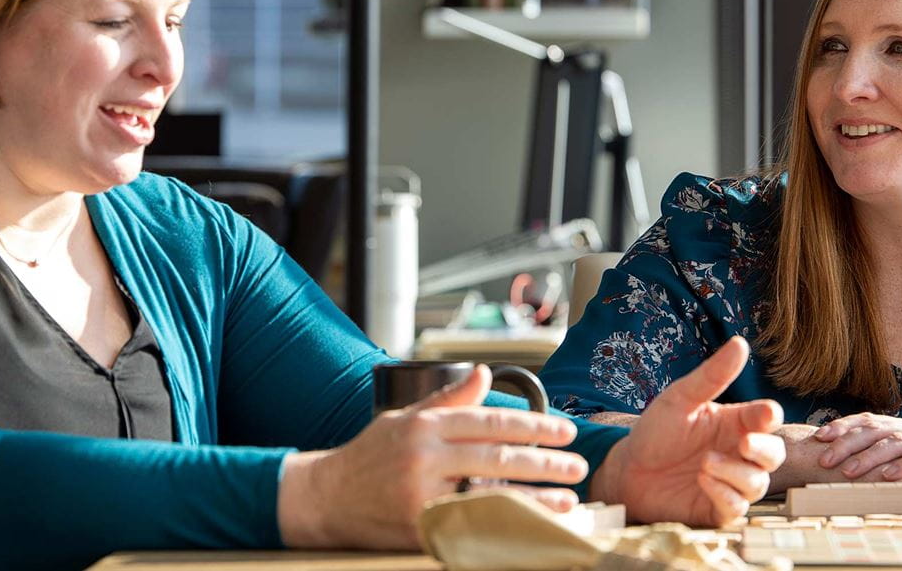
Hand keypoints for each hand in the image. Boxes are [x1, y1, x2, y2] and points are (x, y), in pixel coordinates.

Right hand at [278, 365, 588, 548]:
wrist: (325, 498)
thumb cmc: (370, 455)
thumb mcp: (405, 416)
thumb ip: (448, 398)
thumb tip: (484, 373)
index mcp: (426, 426)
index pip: (491, 422)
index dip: (533, 425)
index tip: (564, 430)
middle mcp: (425, 458)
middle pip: (498, 458)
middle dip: (544, 462)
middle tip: (576, 464)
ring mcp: (421, 496)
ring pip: (491, 495)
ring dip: (535, 498)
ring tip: (566, 498)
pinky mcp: (419, 528)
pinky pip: (471, 525)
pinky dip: (504, 525)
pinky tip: (529, 525)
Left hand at [591, 337, 785, 526]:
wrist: (627, 469)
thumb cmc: (656, 432)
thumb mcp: (680, 399)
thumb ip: (711, 376)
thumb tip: (740, 343)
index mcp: (734, 423)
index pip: (766, 418)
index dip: (769, 416)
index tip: (765, 414)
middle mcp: (737, 454)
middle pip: (774, 454)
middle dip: (764, 450)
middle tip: (743, 444)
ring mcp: (730, 482)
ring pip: (758, 483)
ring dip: (736, 474)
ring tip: (704, 464)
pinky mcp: (717, 508)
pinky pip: (737, 509)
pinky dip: (725, 496)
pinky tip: (703, 481)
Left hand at [813, 413, 901, 504]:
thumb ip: (900, 457)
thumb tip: (860, 464)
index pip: (870, 421)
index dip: (845, 426)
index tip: (818, 436)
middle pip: (878, 429)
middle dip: (848, 442)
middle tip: (824, 456)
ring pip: (899, 442)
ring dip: (870, 456)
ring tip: (847, 469)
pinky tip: (890, 475)